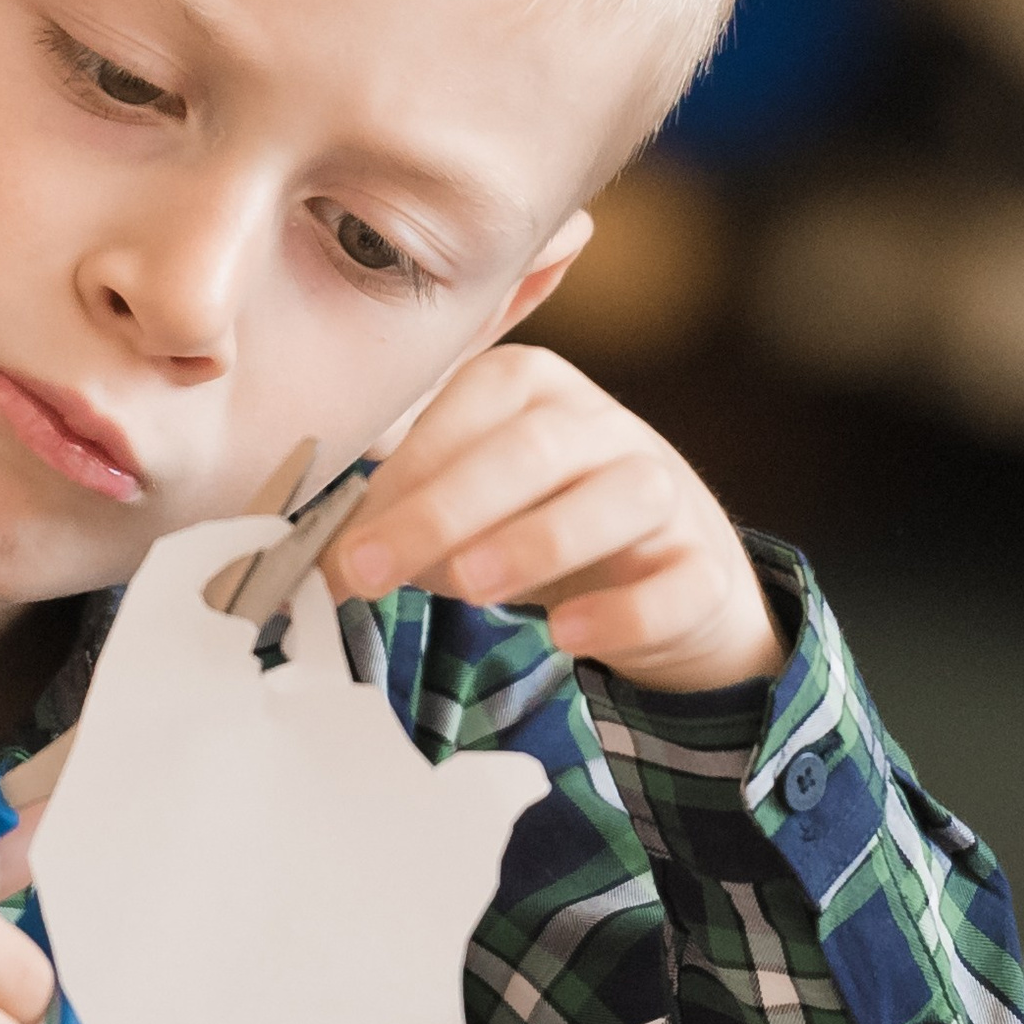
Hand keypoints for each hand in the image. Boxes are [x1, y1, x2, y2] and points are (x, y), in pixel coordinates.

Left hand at [323, 345, 783, 695]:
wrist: (668, 573)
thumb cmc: (539, 522)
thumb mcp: (468, 502)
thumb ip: (400, 510)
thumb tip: (320, 552)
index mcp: (535, 389)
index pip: (470, 411)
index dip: (404, 476)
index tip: (340, 545)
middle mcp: (605, 427)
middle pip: (531, 450)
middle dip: (441, 511)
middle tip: (370, 571)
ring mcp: (664, 492)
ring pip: (617, 498)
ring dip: (538, 540)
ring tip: (468, 587)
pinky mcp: (703, 568)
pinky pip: (676, 581)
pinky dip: (623, 609)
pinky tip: (567, 634)